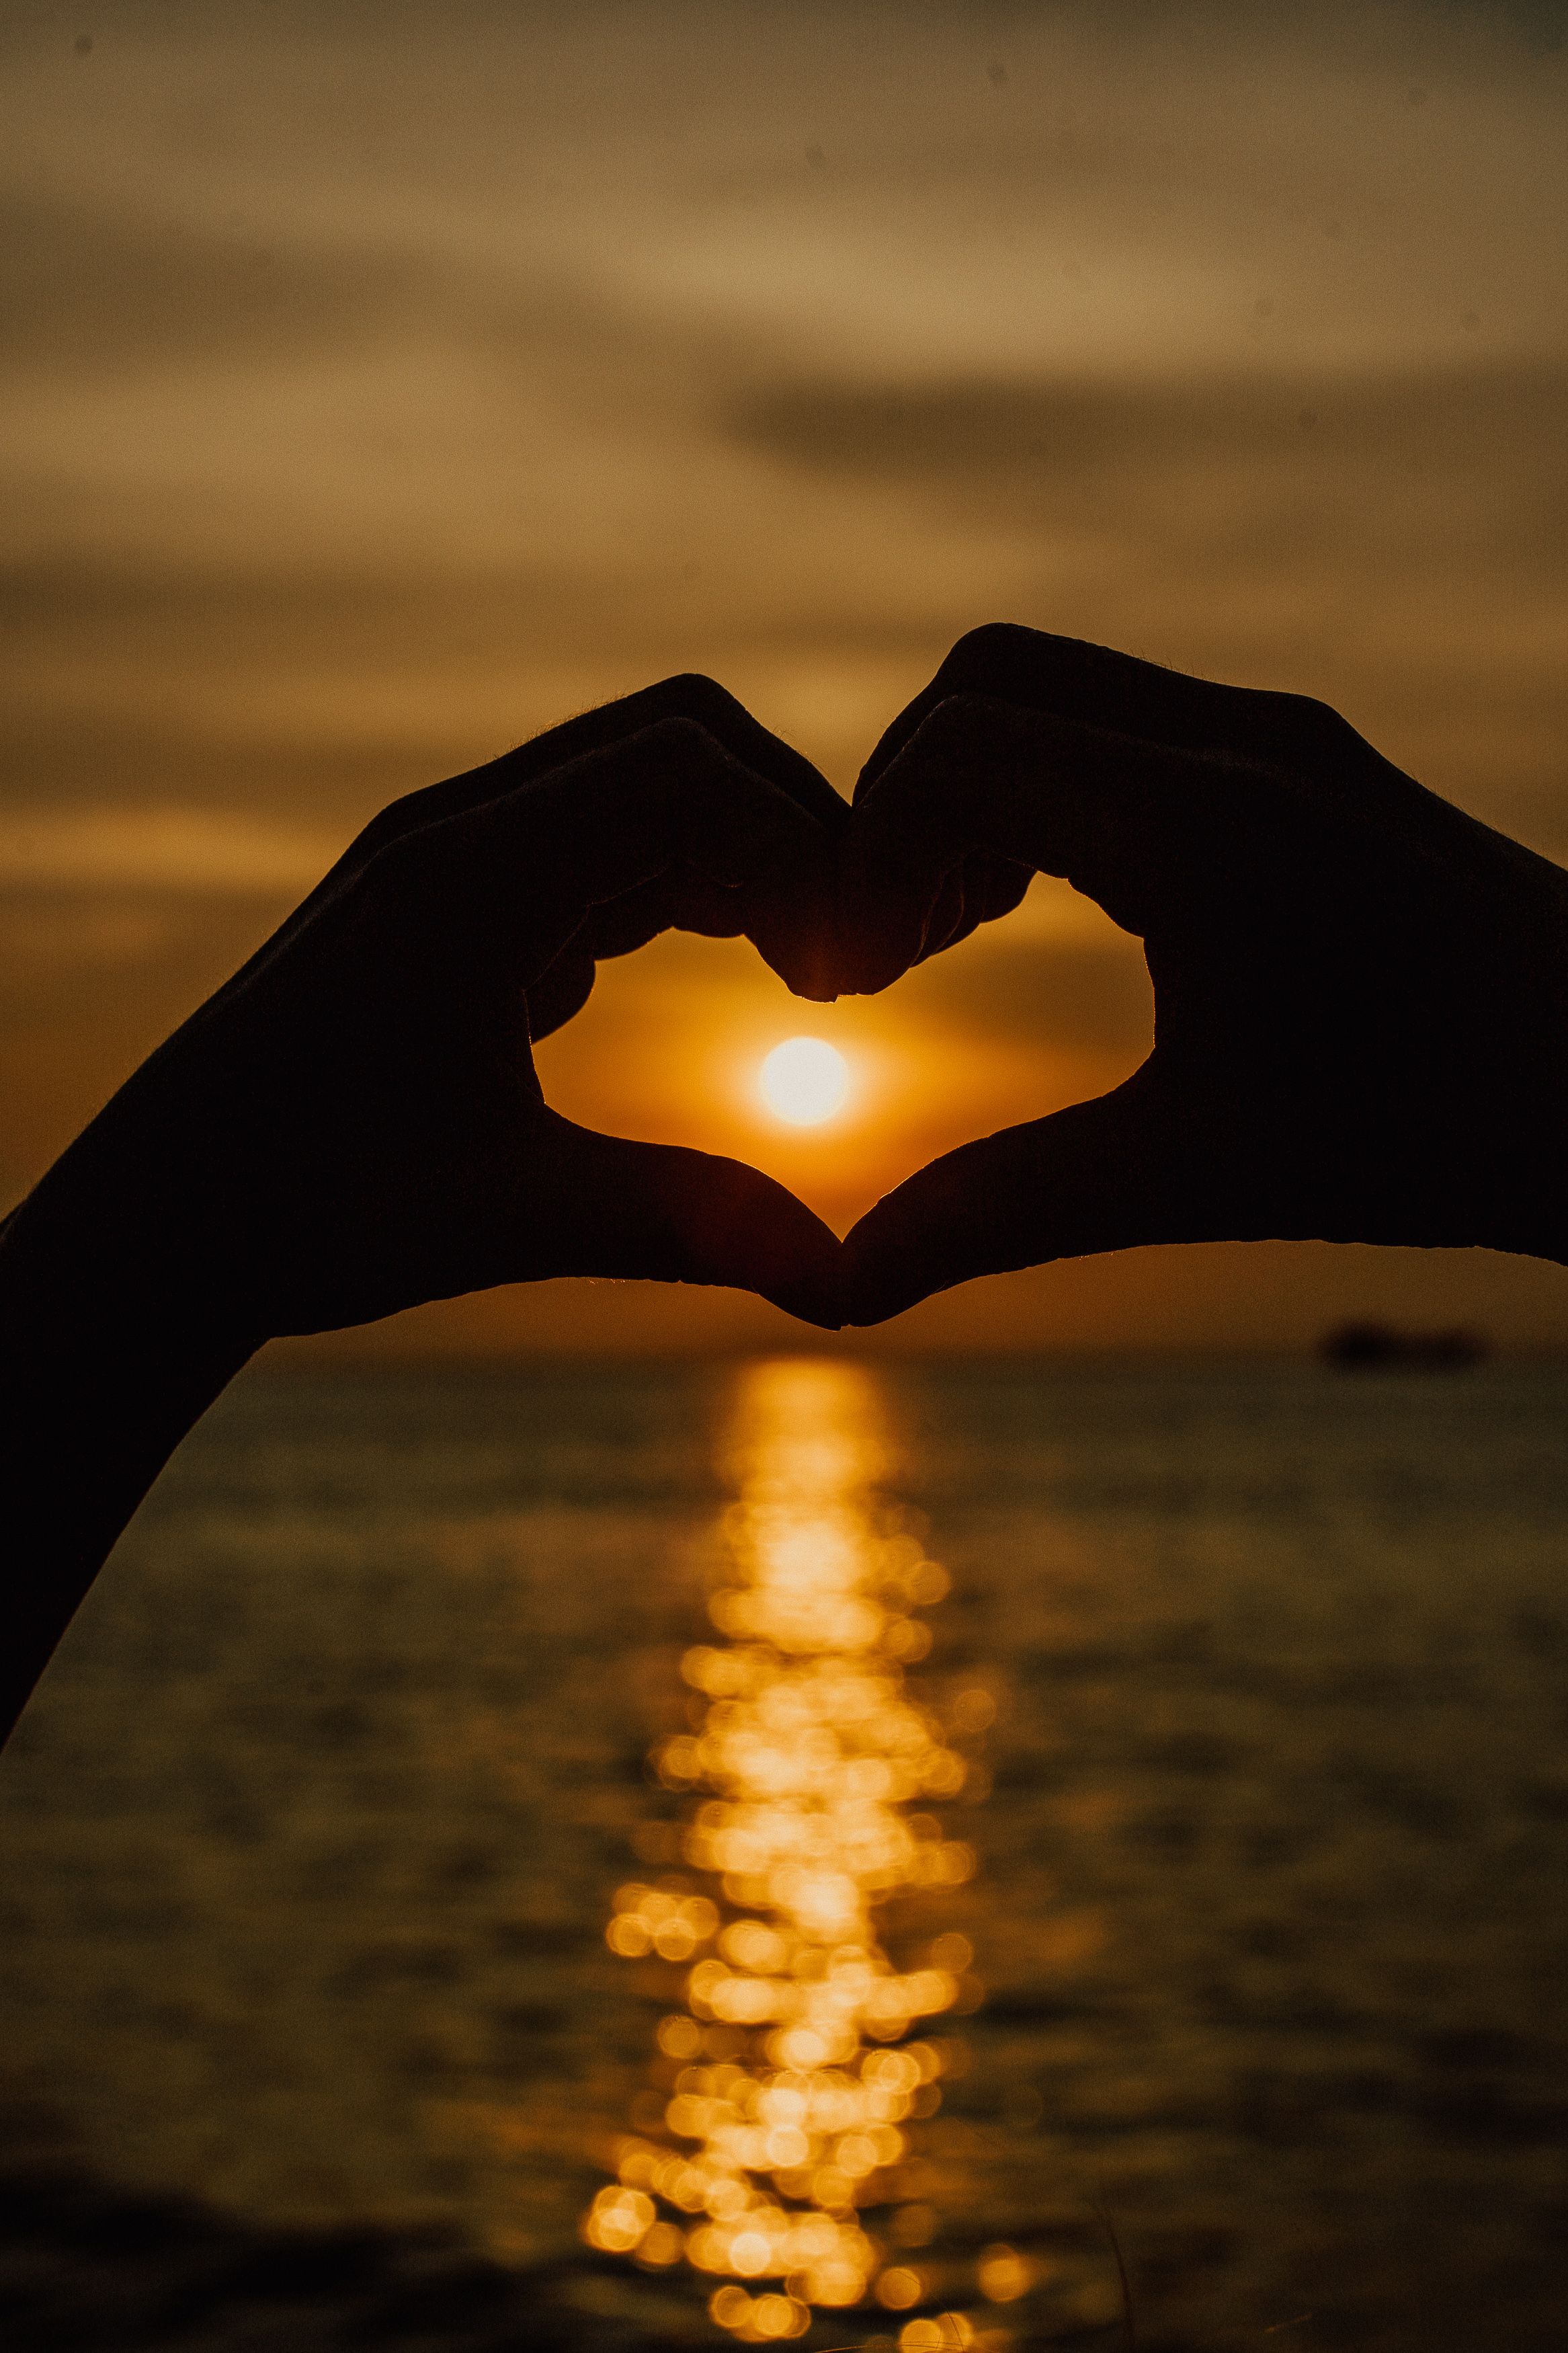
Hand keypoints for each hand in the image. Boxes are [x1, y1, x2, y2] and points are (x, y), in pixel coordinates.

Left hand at [13, 676, 850, 1344]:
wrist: (159, 1222)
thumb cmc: (300, 1215)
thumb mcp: (505, 1220)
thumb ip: (680, 1221)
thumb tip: (843, 1276)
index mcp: (466, 878)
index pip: (681, 768)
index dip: (797, 844)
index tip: (847, 975)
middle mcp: (458, 836)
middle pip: (676, 743)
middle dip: (787, 830)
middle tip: (846, 965)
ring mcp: (453, 861)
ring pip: (640, 789)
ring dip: (739, 858)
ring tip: (809, 978)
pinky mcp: (454, 903)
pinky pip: (599, 846)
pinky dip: (683, 888)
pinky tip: (721, 981)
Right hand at [836, 625, 1567, 1320]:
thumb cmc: (1437, 1133)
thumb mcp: (1198, 1176)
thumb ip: (1004, 1213)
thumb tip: (840, 1290)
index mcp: (1199, 819)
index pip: (951, 754)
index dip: (863, 857)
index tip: (855, 985)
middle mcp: (1240, 739)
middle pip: (990, 680)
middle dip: (906, 801)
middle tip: (895, 951)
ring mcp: (1284, 736)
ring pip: (1065, 688)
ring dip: (983, 789)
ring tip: (962, 934)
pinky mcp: (1313, 759)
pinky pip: (1136, 718)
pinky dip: (1061, 786)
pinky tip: (1069, 909)